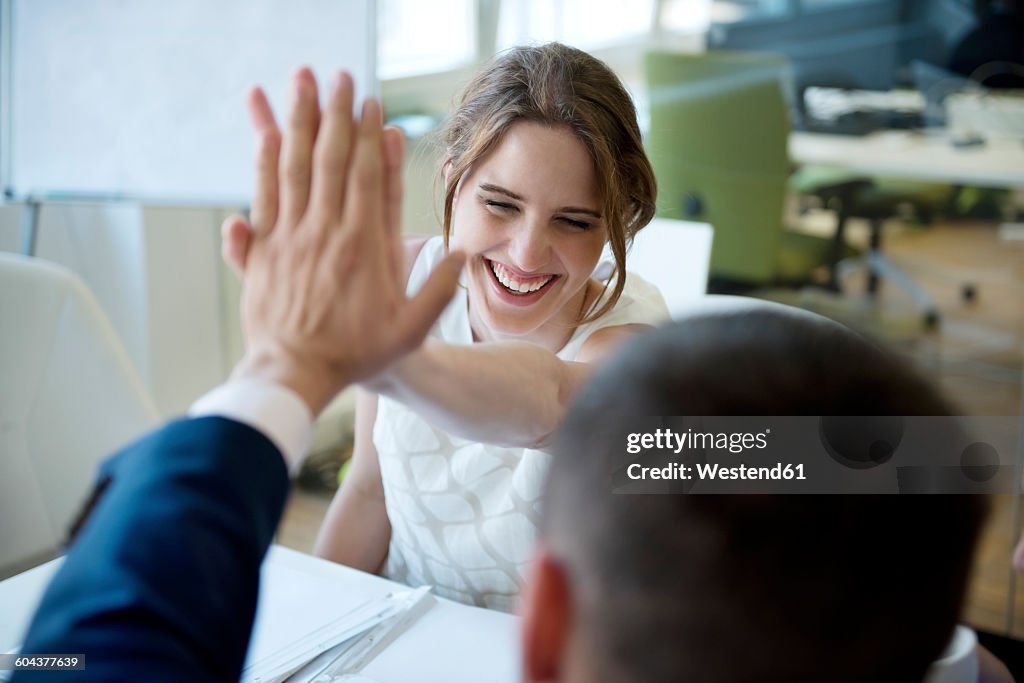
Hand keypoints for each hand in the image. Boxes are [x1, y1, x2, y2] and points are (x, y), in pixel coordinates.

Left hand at [231, 68, 462, 414]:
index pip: (367, 178)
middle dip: (334, 113)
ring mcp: (290, 238)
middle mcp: (325, 233)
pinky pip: (263, 197)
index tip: (370, 103)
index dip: (369, 137)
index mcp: (362, 247)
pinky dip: (264, 163)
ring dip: (297, 123)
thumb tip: (459, 252)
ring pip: (293, 168)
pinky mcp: (262, 250)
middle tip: (336, 76)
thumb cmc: (355, 353)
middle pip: (329, 160)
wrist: (293, 373)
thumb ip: (437, 291)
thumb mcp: (410, 330)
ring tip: (299, 85)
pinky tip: (266, 137)